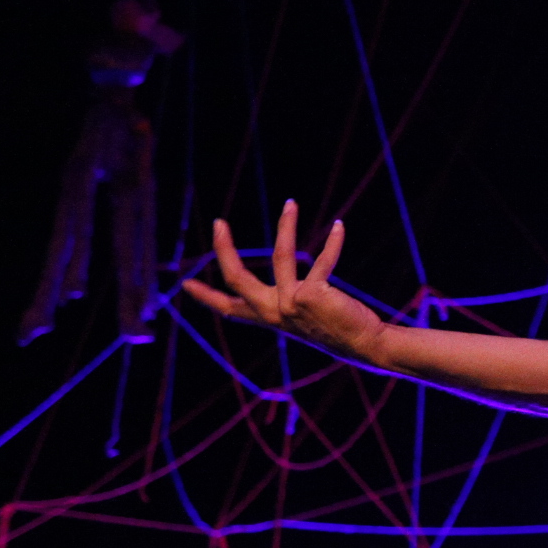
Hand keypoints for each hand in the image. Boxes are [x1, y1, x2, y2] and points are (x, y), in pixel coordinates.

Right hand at [181, 200, 387, 363]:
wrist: (363, 343)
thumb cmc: (335, 327)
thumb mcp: (303, 317)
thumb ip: (288, 303)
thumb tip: (283, 290)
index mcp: (269, 318)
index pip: (229, 309)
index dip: (206, 297)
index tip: (185, 284)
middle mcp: (275, 312)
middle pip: (237, 279)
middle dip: (225, 250)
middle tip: (218, 223)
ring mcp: (291, 304)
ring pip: (281, 256)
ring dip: (286, 226)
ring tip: (290, 203)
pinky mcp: (312, 295)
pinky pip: (322, 260)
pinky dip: (333, 242)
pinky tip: (339, 227)